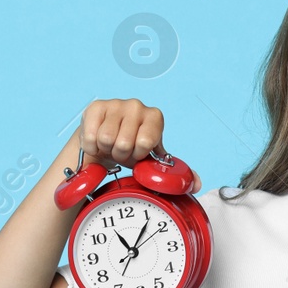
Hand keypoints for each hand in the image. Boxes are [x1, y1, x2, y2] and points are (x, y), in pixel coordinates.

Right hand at [70, 98, 201, 191]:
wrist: (104, 142)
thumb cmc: (130, 150)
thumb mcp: (151, 160)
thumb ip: (174, 172)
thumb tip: (196, 184)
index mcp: (155, 117)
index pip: (146, 143)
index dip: (138, 155)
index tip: (137, 153)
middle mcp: (136, 105)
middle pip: (124, 143)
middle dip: (121, 154)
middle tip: (121, 151)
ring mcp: (115, 104)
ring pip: (107, 139)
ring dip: (106, 149)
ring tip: (110, 146)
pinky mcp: (95, 107)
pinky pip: (91, 136)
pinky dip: (92, 146)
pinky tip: (98, 142)